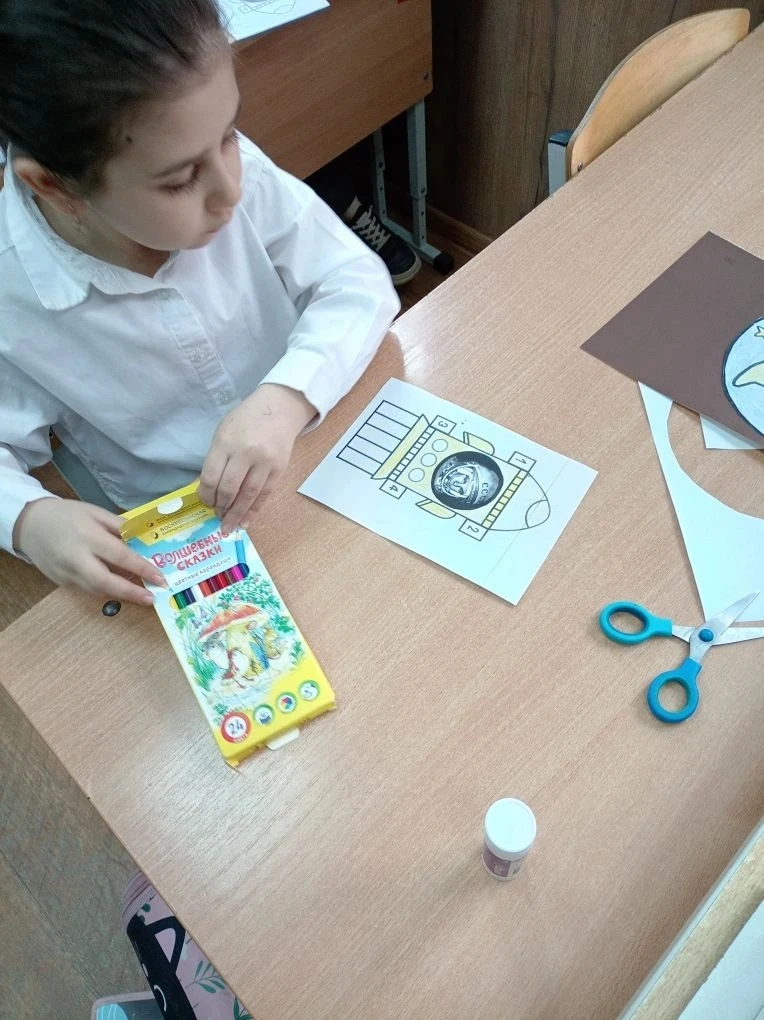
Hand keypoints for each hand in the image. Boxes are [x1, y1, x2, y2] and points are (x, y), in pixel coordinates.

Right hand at [14, 498, 165, 604]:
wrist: (29, 524)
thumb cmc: (67, 515)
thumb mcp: (96, 512)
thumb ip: (120, 526)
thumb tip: (143, 541)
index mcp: (88, 536)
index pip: (119, 556)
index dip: (142, 569)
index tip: (160, 578)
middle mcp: (76, 558)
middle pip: (106, 582)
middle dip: (132, 593)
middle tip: (152, 598)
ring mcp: (66, 573)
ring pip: (97, 591)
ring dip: (122, 596)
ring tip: (142, 595)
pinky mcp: (61, 582)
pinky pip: (88, 591)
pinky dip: (106, 592)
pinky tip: (120, 590)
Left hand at [199, 384, 314, 532]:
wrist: (279, 408)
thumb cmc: (246, 419)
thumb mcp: (224, 432)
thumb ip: (217, 458)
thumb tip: (210, 488)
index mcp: (226, 442)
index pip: (211, 476)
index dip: (206, 495)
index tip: (205, 503)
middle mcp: (245, 453)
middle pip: (229, 489)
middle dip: (221, 507)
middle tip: (217, 516)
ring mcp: (264, 462)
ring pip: (248, 496)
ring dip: (236, 514)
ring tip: (229, 526)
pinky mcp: (279, 469)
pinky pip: (264, 495)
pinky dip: (254, 510)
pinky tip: (246, 522)